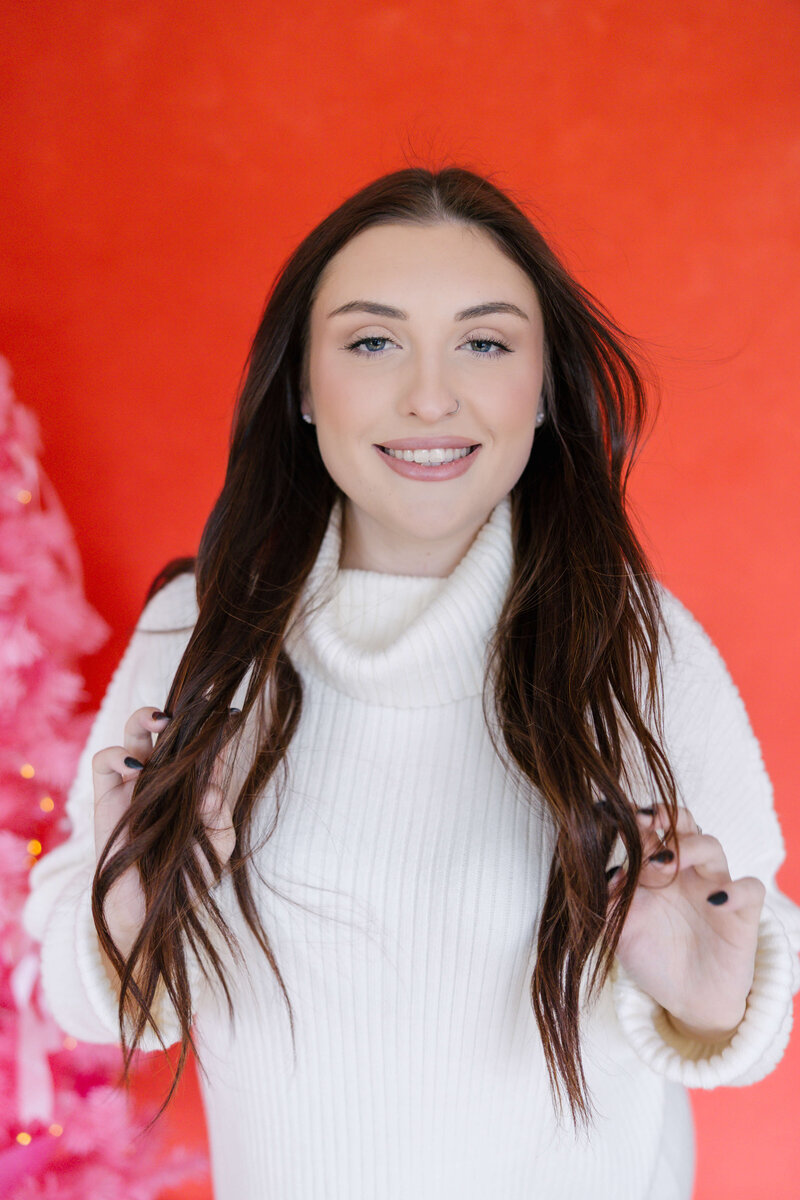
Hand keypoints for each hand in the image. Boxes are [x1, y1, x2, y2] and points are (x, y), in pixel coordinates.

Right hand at [92, 706, 235, 962]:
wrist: (152, 915)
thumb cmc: (188, 879)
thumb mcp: (217, 845)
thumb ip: (219, 815)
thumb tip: (210, 789)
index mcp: (193, 787)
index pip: (204, 748)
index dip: (218, 729)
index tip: (233, 714)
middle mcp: (164, 780)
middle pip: (166, 731)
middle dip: (179, 712)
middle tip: (193, 709)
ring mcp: (134, 787)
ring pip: (133, 735)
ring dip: (145, 719)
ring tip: (161, 720)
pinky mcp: (107, 801)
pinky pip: (103, 763)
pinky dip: (116, 754)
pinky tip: (135, 765)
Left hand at [609, 804, 765, 1039]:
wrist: (686, 999)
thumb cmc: (652, 956)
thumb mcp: (620, 929)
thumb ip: (608, 900)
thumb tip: (607, 873)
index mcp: (655, 868)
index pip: (648, 829)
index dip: (634, 817)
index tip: (615, 813)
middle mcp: (686, 871)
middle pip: (683, 824)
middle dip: (665, 817)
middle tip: (643, 823)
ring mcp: (715, 887)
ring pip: (712, 847)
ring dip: (689, 848)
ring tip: (666, 866)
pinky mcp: (742, 914)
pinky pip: (751, 889)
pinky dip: (737, 890)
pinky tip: (714, 901)